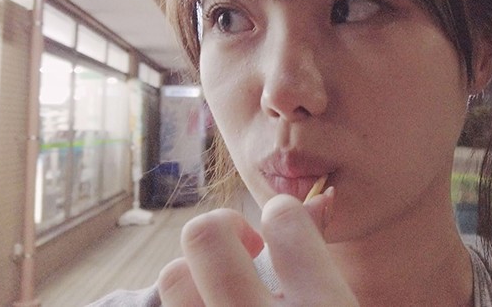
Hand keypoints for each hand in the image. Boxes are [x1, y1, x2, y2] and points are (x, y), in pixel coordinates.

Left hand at [157, 189, 357, 305]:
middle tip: (247, 249)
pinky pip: (169, 306)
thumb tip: (322, 195)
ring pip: (173, 275)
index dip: (282, 213)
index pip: (284, 217)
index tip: (282, 228)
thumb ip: (318, 256)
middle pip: (207, 234)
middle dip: (225, 227)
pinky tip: (212, 305)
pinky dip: (189, 297)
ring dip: (197, 271)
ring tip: (224, 285)